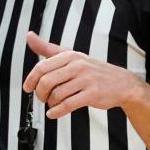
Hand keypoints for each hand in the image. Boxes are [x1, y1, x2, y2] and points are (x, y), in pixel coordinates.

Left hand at [22, 31, 140, 118]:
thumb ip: (48, 48)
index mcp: (70, 55)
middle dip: (39, 93)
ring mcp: (86, 80)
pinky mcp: (92, 94)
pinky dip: (57, 111)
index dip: (31, 79)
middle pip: (46, 82)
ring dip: (50, 103)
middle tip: (41, 98)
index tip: (27, 88)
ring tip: (53, 104)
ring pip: (56, 95)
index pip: (42, 67)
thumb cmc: (92, 70)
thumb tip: (29, 36)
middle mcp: (77, 65)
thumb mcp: (71, 56)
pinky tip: (53, 113)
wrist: (123, 83)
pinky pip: (68, 105)